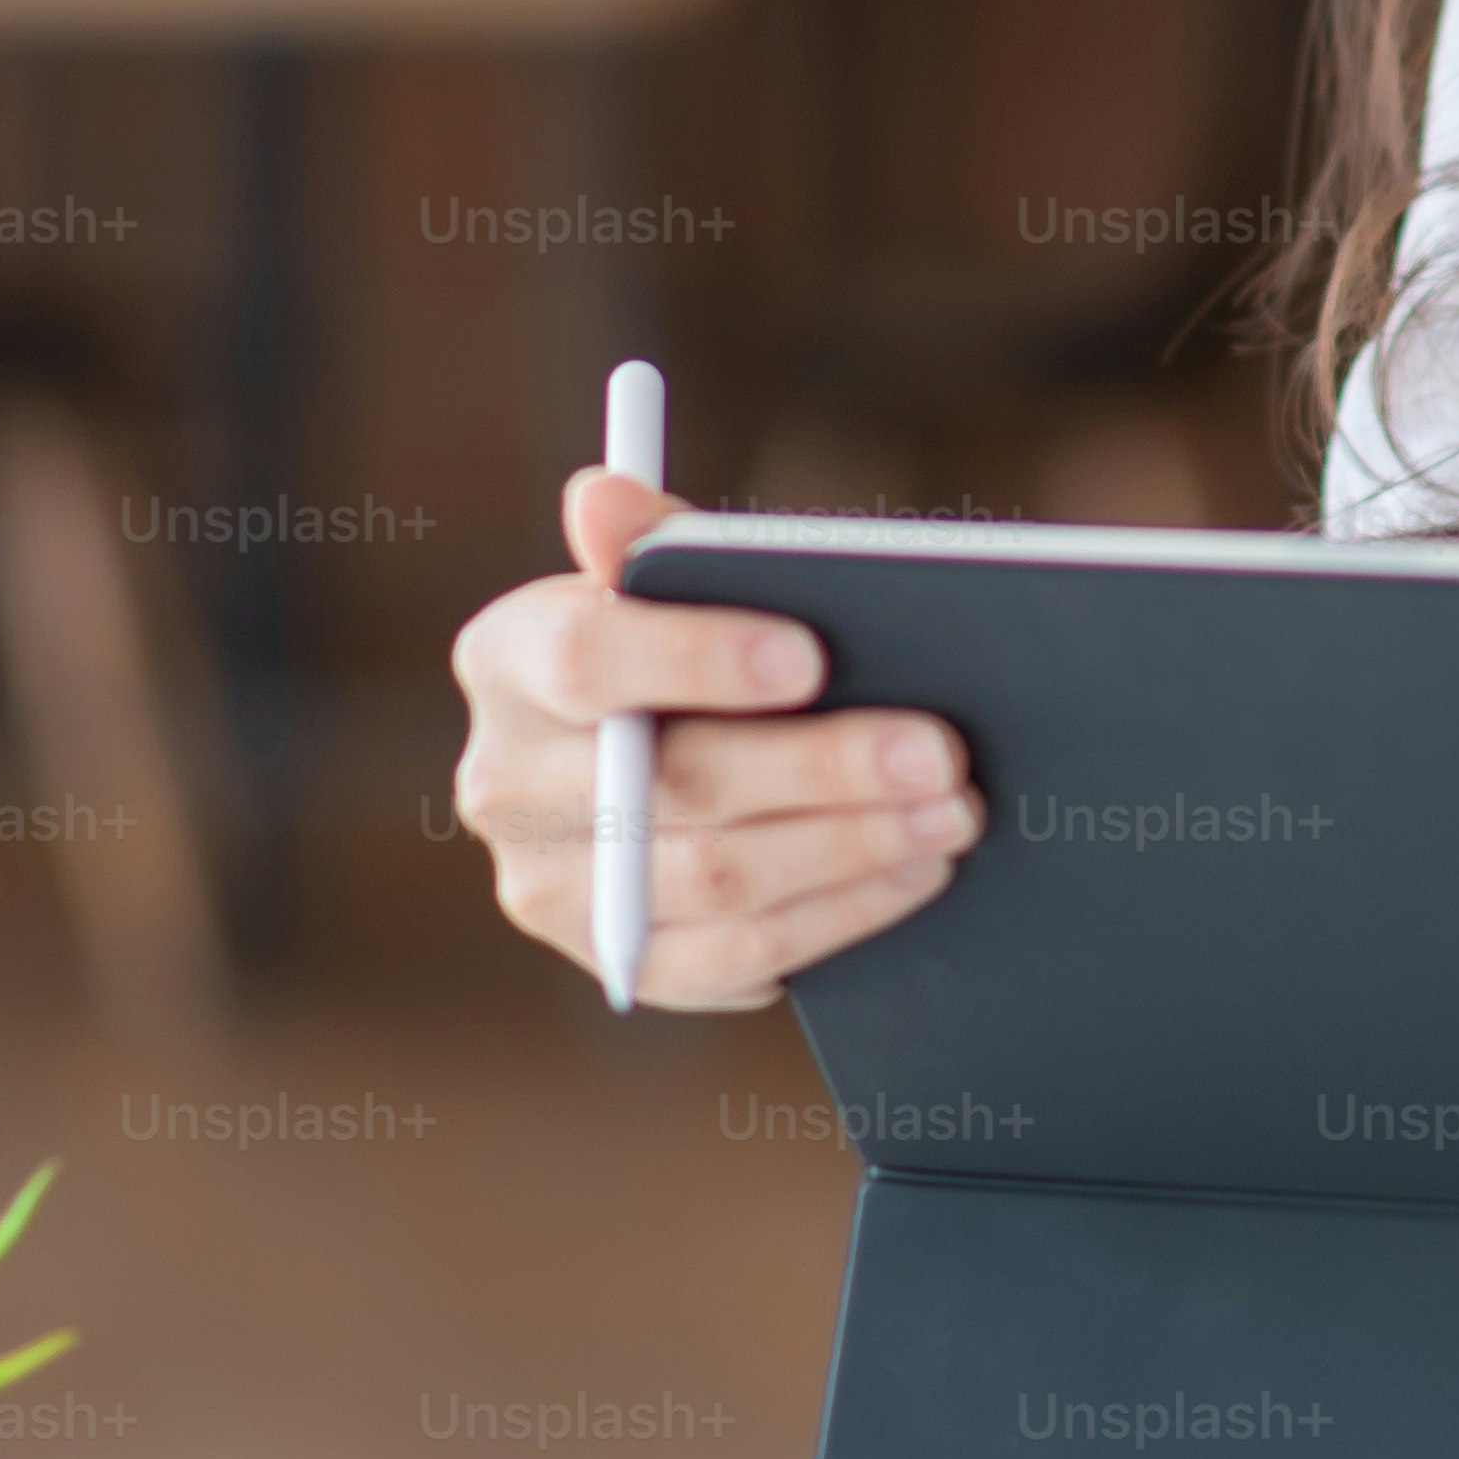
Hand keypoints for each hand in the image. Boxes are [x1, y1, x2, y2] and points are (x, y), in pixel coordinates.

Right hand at [444, 470, 976, 1008]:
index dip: (695, 657)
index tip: (809, 657)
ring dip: (853, 846)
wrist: (667, 774)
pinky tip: (916, 870)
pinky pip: (739, 955)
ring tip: (953, 809)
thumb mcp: (667, 586)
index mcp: (504, 661)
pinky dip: (841, 914)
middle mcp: (505, 784)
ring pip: (716, 876)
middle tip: (940, 752)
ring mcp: (555, 889)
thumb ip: (655, 544)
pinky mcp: (624, 964)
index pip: (581, 659)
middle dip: (824, 767)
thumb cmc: (683, 653)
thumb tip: (601, 494)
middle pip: (672, 781)